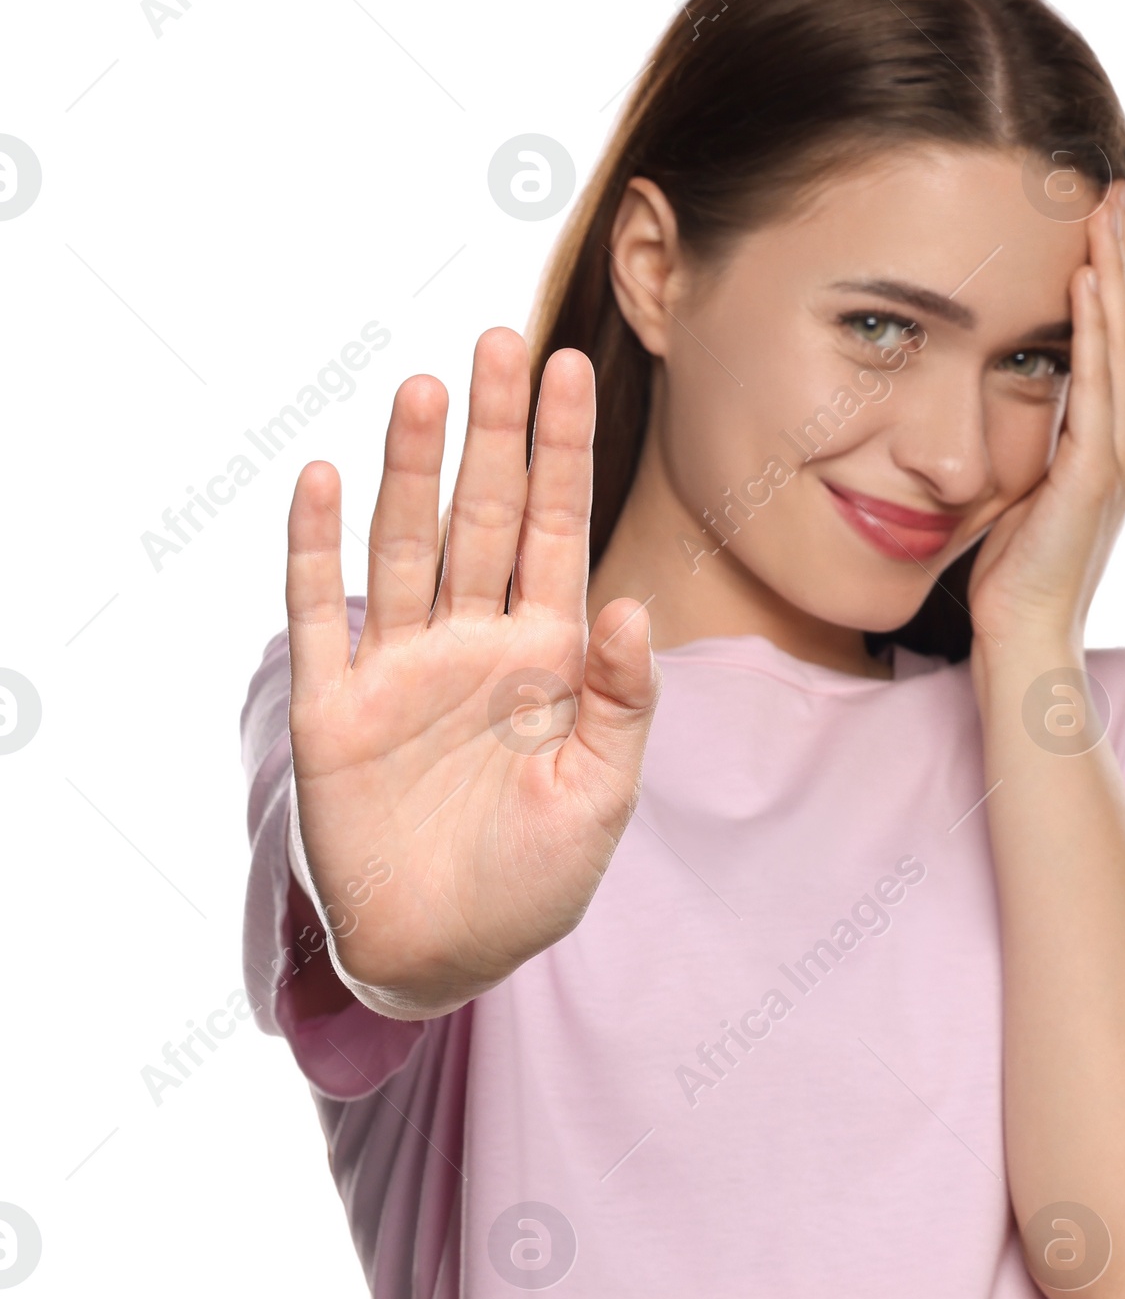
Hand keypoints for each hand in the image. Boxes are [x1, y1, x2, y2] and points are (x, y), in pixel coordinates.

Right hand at [283, 328, 658, 1018]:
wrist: (444, 955)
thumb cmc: (534, 881)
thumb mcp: (601, 797)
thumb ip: (620, 702)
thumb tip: (630, 605)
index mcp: (545, 661)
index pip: (558, 535)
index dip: (562, 453)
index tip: (568, 369)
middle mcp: (472, 646)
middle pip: (483, 518)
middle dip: (491, 434)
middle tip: (498, 342)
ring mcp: (400, 670)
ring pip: (406, 546)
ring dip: (410, 470)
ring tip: (422, 390)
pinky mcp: (335, 708)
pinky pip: (323, 614)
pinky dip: (319, 550)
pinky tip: (325, 480)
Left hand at [966, 178, 1124, 657]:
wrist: (1027, 641)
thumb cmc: (1014, 577)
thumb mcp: (1023, 488)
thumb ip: (1033, 439)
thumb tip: (1010, 391)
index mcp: (1114, 443)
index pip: (1117, 342)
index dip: (1114, 278)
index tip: (1099, 216)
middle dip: (1122, 255)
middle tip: (1111, 185)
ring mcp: (1118, 460)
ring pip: (1122, 346)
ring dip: (1114, 273)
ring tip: (1104, 210)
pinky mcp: (1094, 478)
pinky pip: (1097, 389)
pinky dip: (1092, 333)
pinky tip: (1084, 284)